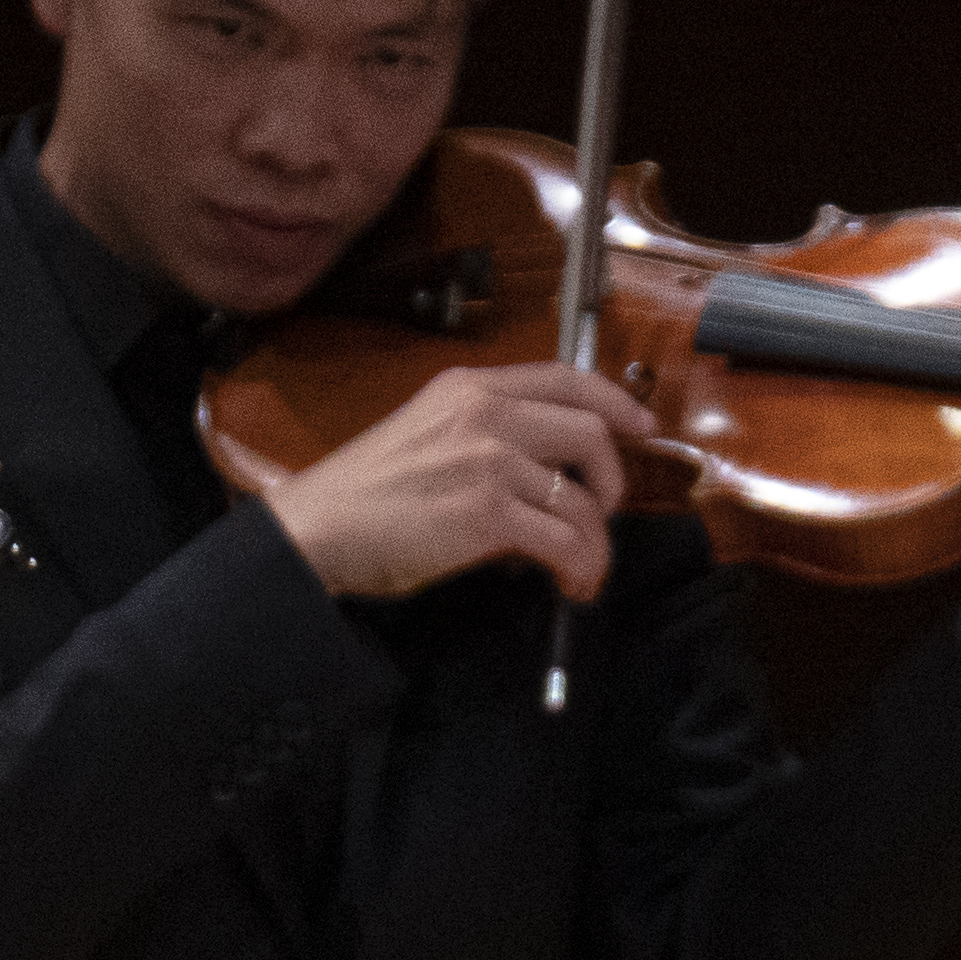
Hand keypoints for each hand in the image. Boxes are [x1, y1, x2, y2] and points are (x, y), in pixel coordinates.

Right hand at [255, 357, 659, 604]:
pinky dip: (580, 567)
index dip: (616, 401)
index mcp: (469, 388)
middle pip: (592, 434)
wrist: (319, 527)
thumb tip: (548, 462)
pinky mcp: (487, 514)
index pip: (565, 378)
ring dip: (597, 542)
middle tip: (600, 512)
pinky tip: (569, 582)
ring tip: (583, 568)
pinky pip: (566, 540)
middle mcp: (485, 416)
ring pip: (585, 498)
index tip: (642, 425)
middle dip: (612, 481)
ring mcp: (488, 462)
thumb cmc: (367, 491)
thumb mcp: (427, 429)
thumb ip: (485, 429)